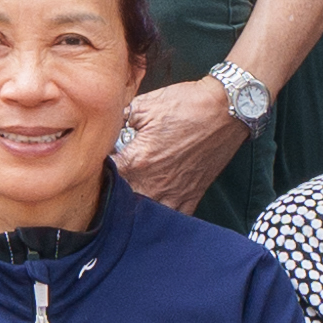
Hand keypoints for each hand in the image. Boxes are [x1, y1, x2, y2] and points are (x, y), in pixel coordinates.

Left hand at [110, 76, 252, 211]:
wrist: (226, 110)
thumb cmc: (186, 104)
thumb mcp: (145, 104)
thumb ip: (118, 121)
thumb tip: (104, 131)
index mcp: (137, 161)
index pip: (104, 178)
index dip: (96, 171)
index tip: (96, 164)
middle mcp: (153, 184)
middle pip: (121, 202)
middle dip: (112, 193)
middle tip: (109, 182)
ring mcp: (173, 195)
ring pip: (144, 215)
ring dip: (134, 207)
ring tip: (130, 194)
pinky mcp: (191, 198)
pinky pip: (170, 218)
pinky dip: (160, 215)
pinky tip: (153, 204)